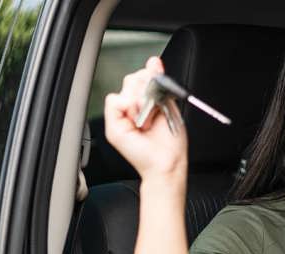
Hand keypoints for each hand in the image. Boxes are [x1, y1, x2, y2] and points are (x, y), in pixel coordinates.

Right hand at [104, 57, 187, 185]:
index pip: (142, 76)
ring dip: (141, 101)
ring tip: (149, 119)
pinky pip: (114, 100)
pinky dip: (129, 107)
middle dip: (147, 89)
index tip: (159, 86)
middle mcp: (132, 108)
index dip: (151, 76)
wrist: (168, 161)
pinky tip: (139, 121)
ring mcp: (122, 116)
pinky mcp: (113, 125)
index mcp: (145, 102)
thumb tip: (153, 61)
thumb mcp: (167, 104)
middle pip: (133, 78)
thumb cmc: (171, 141)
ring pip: (125, 87)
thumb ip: (159, 83)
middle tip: (156, 108)